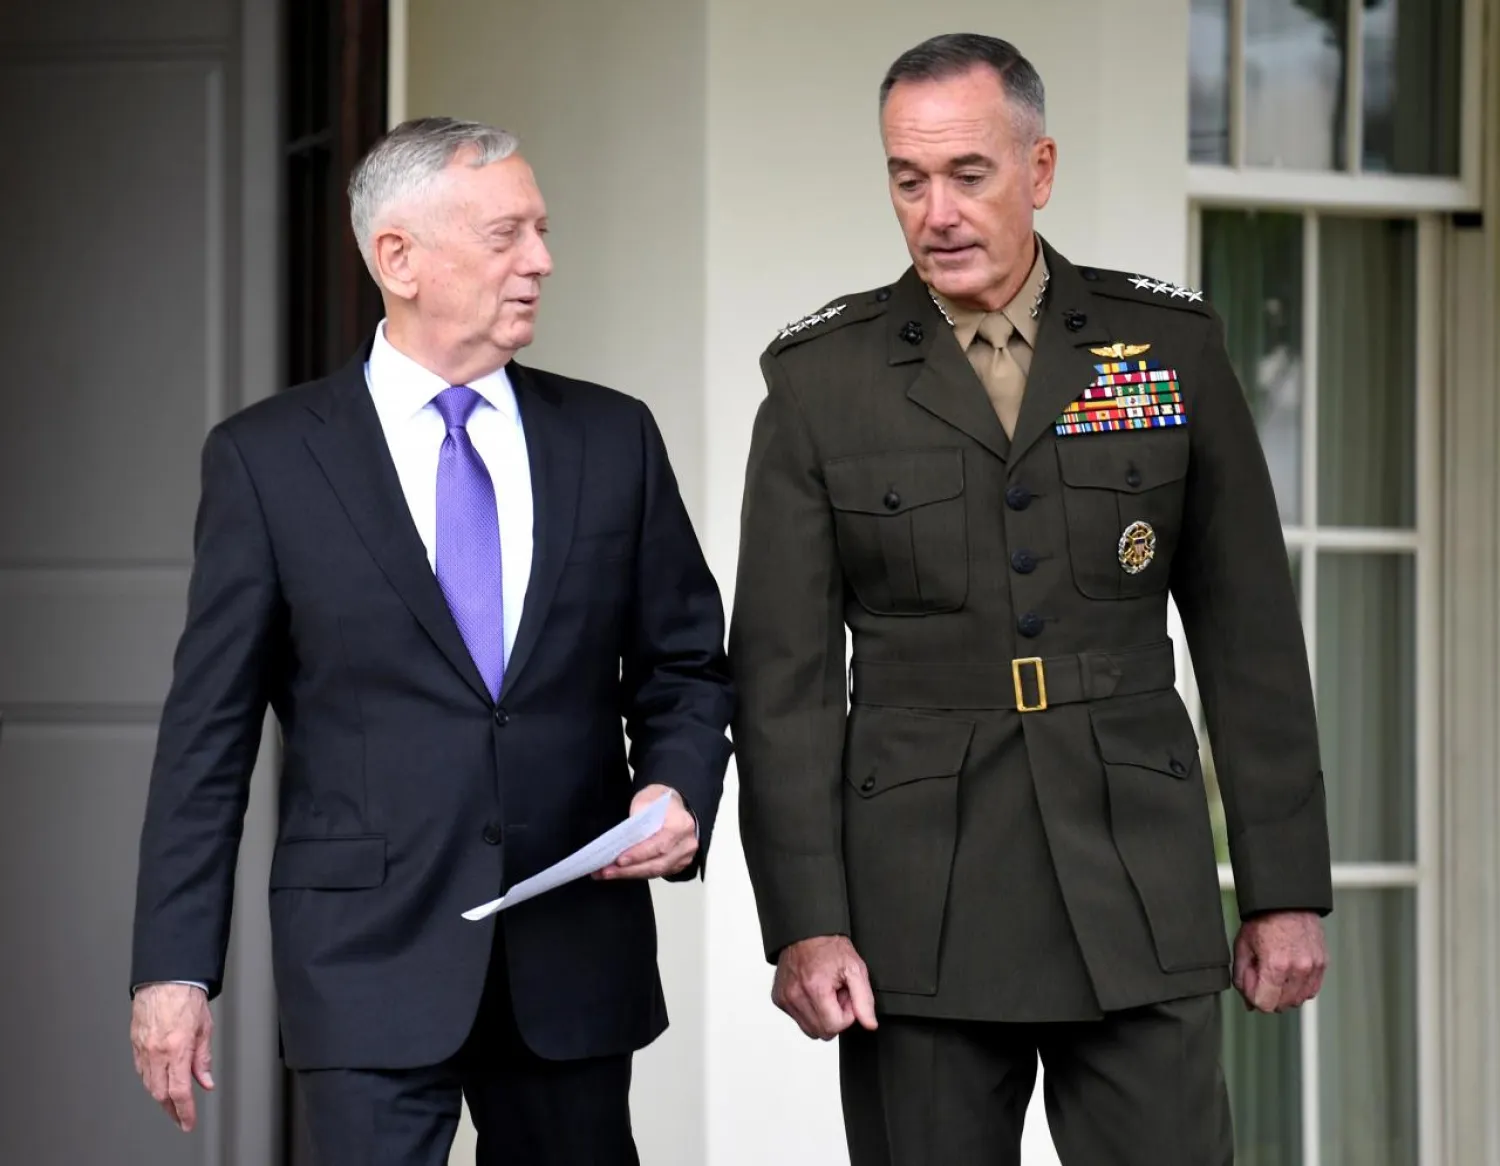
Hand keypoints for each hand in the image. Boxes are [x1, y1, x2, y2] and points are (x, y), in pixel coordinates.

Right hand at [131, 983, 214, 1130]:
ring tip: (172, 1104)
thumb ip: (203, 1059)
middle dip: (172, 1110)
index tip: (188, 1122)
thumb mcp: (204, 1028)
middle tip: (181, 1117)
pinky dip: (150, 1081)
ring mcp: (143, 1049)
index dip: (185, 1112)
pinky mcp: (135, 1044)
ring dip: (161, 1097)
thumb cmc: (186, 997)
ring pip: (148, 1085)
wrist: (166, 978)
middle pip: (160, 1093)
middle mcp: (157, 1052)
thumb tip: (205, 1081)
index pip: (179, 1091)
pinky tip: (158, 1082)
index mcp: (176, 1049)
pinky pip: (141, 1071)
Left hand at [594, 785, 697, 879]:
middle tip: (607, 871)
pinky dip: (637, 873)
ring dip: (630, 874)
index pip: (660, 845)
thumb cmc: (660, 802)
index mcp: (682, 824)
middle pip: (658, 864)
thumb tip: (625, 837)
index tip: (619, 860)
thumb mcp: (647, 799)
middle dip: (630, 869)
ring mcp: (684, 856)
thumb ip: (637, 816)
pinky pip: (657, 873)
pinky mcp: (678, 864)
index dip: (639, 854)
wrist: (674, 806)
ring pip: (656, 872)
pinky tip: (621, 871)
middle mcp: (686, 843)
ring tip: (609, 872)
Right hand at [772, 935, 877, 1039]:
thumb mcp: (855, 968)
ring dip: (821, 1016)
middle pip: (821, 1032)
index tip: (846, 995)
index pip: (834, 1026)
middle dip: (834, 1017)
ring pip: (809, 1029)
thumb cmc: (830, 947)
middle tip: (837, 994)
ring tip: (825, 993)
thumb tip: (869, 1024)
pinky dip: (808, 1010)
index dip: (846, 1015)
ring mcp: (784, 998)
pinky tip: (813, 991)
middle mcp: (795, 995)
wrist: (806, 932)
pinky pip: (798, 1019)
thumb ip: (864, 999)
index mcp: (815, 989)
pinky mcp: (778, 999)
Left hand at [1233, 910, 1327, 1012]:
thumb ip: (1241, 977)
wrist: (1286, 902)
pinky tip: (1289, 974)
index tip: (1251, 981)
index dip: (1253, 996)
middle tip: (1261, 974)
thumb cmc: (1263, 921)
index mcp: (1276, 965)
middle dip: (1268, 995)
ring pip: (1298, 1000)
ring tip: (1275, 973)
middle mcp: (1298, 969)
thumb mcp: (1242, 947)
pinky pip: (1311, 990)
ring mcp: (1314, 967)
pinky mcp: (1322, 964)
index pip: (1265, 1004)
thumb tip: (1248, 1003)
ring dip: (1284, 994)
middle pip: (1281, 1005)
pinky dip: (1299, 988)